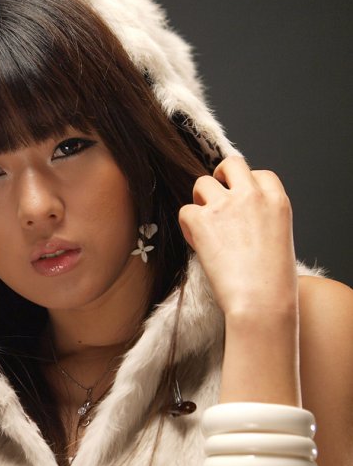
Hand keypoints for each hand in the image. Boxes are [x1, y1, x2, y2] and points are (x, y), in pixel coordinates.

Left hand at [178, 156, 297, 318]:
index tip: (239, 202)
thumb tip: (240, 218)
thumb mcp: (280, 239)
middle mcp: (252, 195)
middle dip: (219, 177)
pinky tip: (197, 242)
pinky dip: (187, 225)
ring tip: (204, 225)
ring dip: (199, 201)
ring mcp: (226, 205)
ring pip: (201, 183)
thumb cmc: (272, 282)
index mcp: (277, 200)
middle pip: (230, 164)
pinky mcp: (202, 219)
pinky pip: (185, 210)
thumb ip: (262, 219)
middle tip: (214, 199)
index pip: (259, 174)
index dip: (246, 186)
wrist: (260, 301)